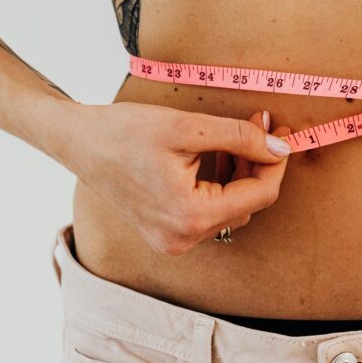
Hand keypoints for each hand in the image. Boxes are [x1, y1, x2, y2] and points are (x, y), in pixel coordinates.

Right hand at [63, 101, 291, 253]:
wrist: (79, 142)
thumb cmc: (126, 131)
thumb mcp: (188, 127)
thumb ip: (240, 138)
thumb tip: (280, 148)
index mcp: (190, 216)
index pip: (259, 195)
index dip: (277, 161)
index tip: (282, 131)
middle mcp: (183, 238)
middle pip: (247, 203)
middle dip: (260, 162)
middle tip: (263, 122)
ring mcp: (173, 240)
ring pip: (231, 207)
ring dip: (243, 172)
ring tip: (244, 134)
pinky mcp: (166, 232)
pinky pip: (210, 211)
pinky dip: (222, 184)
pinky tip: (222, 155)